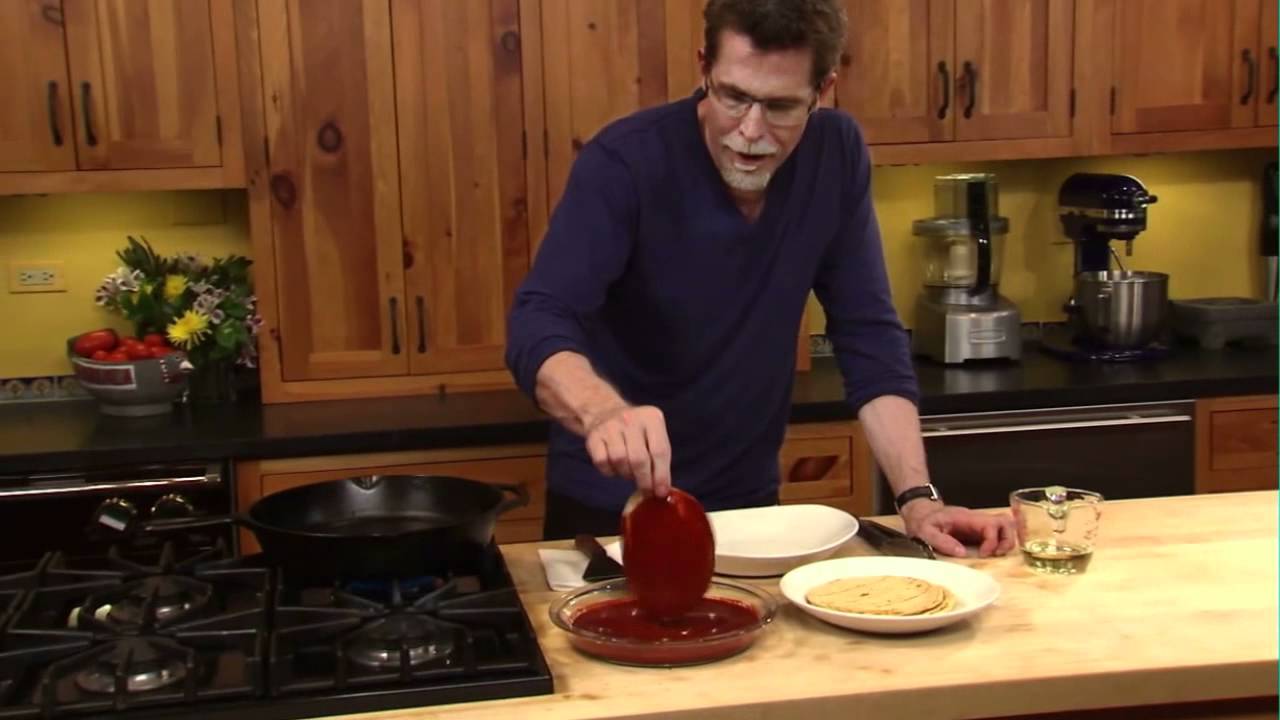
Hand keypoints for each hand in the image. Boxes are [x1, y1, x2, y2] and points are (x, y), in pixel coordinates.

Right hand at [583, 404, 672, 497]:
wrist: (605, 412)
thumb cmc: (637, 432)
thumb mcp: (654, 436)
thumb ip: (660, 459)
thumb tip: (662, 489)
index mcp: (651, 417)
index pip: (659, 450)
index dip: (661, 475)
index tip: (661, 492)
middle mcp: (630, 419)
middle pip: (639, 458)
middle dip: (644, 480)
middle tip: (646, 491)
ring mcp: (610, 426)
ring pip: (619, 460)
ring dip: (626, 474)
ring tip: (630, 473)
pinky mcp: (593, 436)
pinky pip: (602, 462)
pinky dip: (609, 471)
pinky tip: (615, 467)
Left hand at [900, 501, 1016, 557]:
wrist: (921, 514)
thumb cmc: (924, 521)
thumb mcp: (926, 530)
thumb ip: (941, 540)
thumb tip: (962, 553)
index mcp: (966, 518)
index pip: (991, 524)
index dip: (992, 541)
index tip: (983, 554)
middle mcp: (977, 520)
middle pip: (1006, 522)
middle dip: (1007, 540)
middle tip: (996, 554)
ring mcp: (979, 525)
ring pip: (1006, 527)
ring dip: (1007, 542)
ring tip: (996, 555)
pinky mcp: (979, 532)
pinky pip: (998, 534)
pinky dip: (1001, 544)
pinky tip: (992, 554)